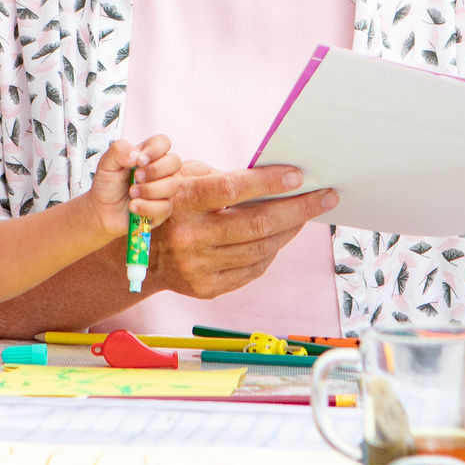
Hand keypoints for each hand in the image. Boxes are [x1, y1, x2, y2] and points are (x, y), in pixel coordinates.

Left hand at [79, 135, 181, 237]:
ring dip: (148, 190)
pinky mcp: (162, 209)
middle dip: (155, 170)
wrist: (102, 210)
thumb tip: (136, 155)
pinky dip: (146, 207)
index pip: (163, 142)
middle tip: (136, 177)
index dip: (156, 149)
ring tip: (132, 193)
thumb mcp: (106, 163)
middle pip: (175, 162)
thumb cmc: (108, 184)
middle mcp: (159, 170)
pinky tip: (133, 205)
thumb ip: (119, 150)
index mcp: (147, 155)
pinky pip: (164, 207)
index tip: (140, 161)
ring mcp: (163, 190)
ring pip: (171, 185)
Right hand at [143, 162, 338, 299]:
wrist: (139, 255)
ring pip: (260, 249)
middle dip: (298, 209)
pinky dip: (272, 252)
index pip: (232, 189)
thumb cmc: (169, 207)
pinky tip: (281, 237)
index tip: (299, 176)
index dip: (268, 182)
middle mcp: (189, 237)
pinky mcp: (206, 288)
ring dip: (290, 230)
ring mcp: (198, 267)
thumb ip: (220, 177)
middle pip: (256, 224)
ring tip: (306, 215)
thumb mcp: (181, 180)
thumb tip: (271, 175)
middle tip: (326, 196)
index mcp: (182, 202)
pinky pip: (252, 270)